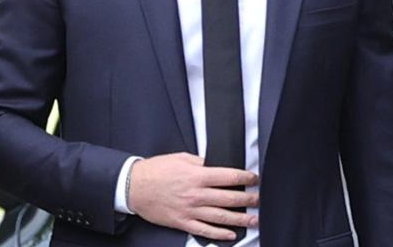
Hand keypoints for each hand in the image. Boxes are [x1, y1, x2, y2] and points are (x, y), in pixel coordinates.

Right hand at [128, 152, 258, 242]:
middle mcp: (196, 194)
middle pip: (230, 198)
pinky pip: (206, 230)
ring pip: (222, 217)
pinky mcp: (183, 222)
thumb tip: (215, 165)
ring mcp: (191, 210)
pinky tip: (231, 234)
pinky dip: (221, 234)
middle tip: (258, 199)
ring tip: (254, 219)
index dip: (245, 178)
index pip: (228, 177)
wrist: (134, 186)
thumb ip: (199, 162)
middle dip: (249, 199)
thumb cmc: (155, 171)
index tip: (253, 178)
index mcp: (196, 176)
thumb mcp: (179, 158)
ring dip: (241, 219)